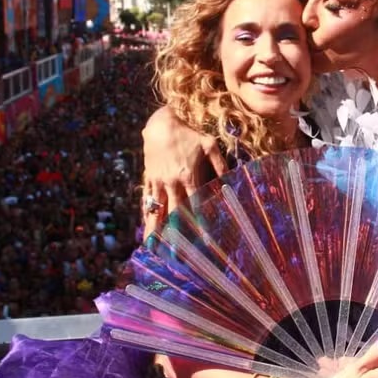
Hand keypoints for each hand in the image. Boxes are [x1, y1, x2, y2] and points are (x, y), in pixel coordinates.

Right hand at [141, 106, 228, 239]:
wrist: (161, 123)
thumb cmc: (188, 133)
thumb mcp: (209, 144)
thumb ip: (220, 163)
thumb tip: (231, 179)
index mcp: (188, 176)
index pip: (195, 204)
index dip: (199, 222)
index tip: (203, 241)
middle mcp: (172, 182)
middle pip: (173, 213)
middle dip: (173, 234)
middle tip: (173, 254)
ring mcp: (158, 181)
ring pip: (155, 209)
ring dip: (154, 228)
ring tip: (151, 247)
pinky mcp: (149, 177)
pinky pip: (147, 199)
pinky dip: (147, 213)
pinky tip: (146, 227)